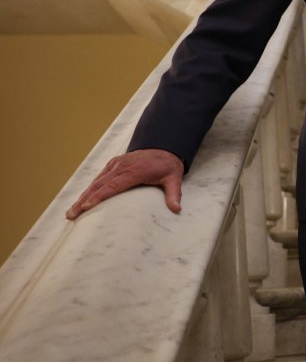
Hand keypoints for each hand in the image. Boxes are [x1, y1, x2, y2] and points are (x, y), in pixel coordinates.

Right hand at [66, 148, 184, 219]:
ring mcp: (116, 164)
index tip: (86, 207)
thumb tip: (177, 209)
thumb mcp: (174, 178)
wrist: (164, 146)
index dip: (98, 197)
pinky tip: (81, 200)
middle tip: (71, 215)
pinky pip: (99, 177)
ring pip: (96, 182)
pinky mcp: (114, 163)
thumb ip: (174, 193)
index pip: (113, 186)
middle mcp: (122, 167)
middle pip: (99, 185)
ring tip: (71, 212)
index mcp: (134, 171)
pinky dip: (89, 188)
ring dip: (83, 196)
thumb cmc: (168, 165)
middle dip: (84, 200)